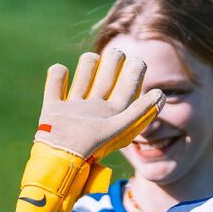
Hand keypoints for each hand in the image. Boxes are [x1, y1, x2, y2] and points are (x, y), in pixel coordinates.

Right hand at [35, 49, 162, 159]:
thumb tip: (160, 93)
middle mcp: (93, 110)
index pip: (127, 89)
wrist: (59, 159)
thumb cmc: (91, 146)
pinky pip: (54, 87)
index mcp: (111, 115)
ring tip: (90, 58)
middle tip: (115, 53)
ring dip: (87, 66)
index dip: (134, 73)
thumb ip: (140, 112)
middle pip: (105, 80)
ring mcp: (72, 110)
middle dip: (112, 64)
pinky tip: (61, 69)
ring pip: (82, 80)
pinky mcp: (52, 110)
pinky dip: (57, 75)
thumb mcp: (120, 128)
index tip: (137, 60)